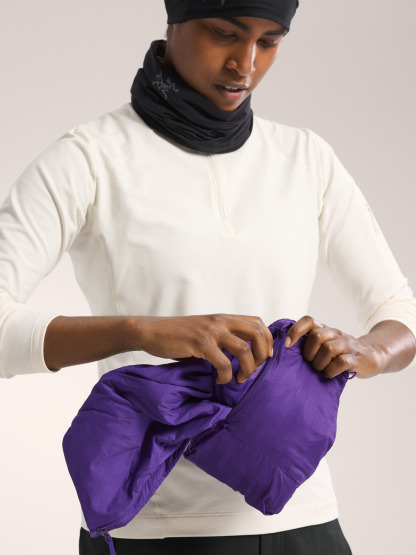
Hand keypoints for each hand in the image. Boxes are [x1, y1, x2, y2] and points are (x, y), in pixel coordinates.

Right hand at [132, 314, 273, 383]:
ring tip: (239, 379)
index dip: (267, 340)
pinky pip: (223, 363)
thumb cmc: (177, 335)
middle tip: (255, 370)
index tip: (264, 357)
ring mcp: (211, 331)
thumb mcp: (204, 331)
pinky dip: (226, 376)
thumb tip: (242, 354)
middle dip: (262, 355)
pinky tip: (220, 380)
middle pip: (257, 333)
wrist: (151, 331)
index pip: (257, 322)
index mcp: (223, 318)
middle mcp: (220, 321)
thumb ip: (222, 337)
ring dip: (247, 368)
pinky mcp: (200, 343)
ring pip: (244, 349)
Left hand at [285, 315, 387, 378]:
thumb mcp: (325, 345)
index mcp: (325, 329)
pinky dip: (331, 371)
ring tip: (320, 369)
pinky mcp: (356, 358)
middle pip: (317, 336)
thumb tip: (283, 352)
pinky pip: (340, 362)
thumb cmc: (341, 353)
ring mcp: (347, 345)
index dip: (295, 331)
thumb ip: (309, 344)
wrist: (373, 356)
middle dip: (309, 352)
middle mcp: (335, 334)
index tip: (288, 346)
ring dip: (320, 363)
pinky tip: (330, 374)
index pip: (308, 320)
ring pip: (328, 349)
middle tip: (310, 362)